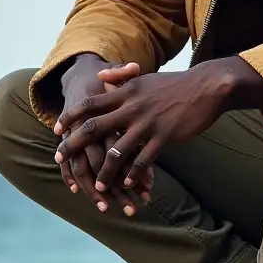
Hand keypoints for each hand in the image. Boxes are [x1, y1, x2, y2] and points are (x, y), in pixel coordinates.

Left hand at [54, 58, 262, 195]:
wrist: (207, 87)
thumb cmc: (174, 83)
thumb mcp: (143, 77)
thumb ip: (119, 78)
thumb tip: (98, 76)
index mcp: (126, 92)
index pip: (90, 104)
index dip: (70, 116)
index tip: (56, 129)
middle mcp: (132, 108)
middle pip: (94, 127)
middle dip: (74, 144)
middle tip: (59, 157)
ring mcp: (148, 124)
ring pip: (118, 152)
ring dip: (105, 172)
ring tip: (98, 186)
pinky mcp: (165, 137)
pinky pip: (144, 161)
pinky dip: (134, 174)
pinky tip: (128, 183)